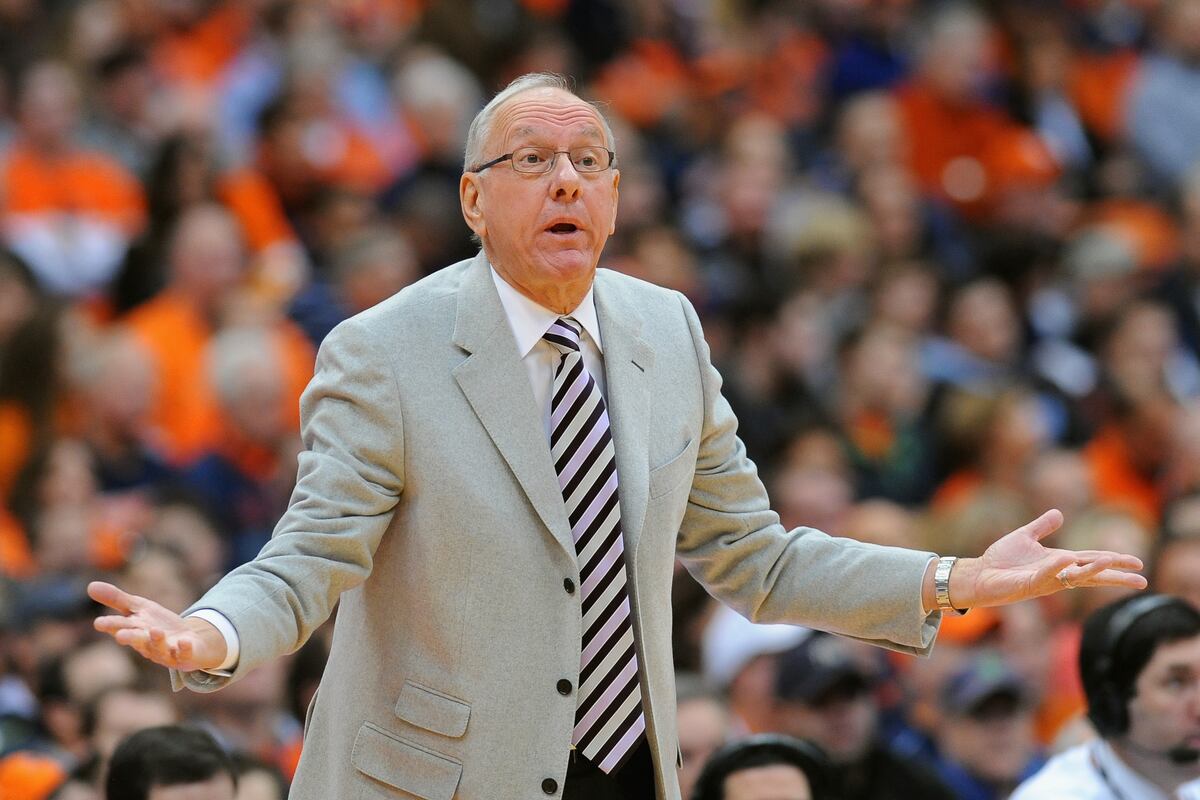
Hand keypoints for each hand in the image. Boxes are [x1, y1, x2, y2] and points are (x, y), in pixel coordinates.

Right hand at [88, 581, 227, 671]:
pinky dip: (184, 648)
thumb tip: (89, 585)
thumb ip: (117, 599)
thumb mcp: (140, 608)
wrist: (191, 642)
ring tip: (155, 631)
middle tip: (120, 636)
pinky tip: (184, 641)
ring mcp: (166, 651)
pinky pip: (185, 653)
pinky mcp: (185, 655)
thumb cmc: (159, 625)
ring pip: (159, 647)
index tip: (99, 623)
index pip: (120, 626)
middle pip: (137, 640)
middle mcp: (147, 644)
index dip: (111, 625)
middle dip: (129, 638)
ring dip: (157, 640)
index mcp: (135, 630)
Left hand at [946, 509, 1147, 608]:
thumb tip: (1060, 513)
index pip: (1091, 559)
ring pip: (1075, 577)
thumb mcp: (1024, 537)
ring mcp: (1045, 580)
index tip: (1137, 563)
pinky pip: (1047, 576)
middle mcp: (1057, 573)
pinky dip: (1057, 568)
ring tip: (1111, 561)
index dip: (1114, 560)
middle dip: (1115, 576)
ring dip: (1093, 570)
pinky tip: (1067, 560)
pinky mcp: (1030, 584)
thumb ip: (1042, 526)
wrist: (978, 574)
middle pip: (1092, 574)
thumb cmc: (1000, 560)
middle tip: (1142, 579)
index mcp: (1059, 561)